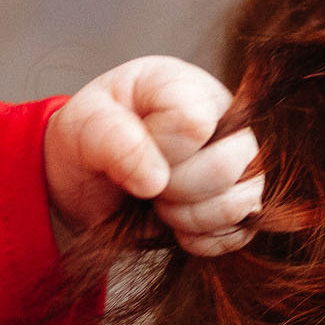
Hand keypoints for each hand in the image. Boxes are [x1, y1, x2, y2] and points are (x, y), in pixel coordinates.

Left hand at [43, 55, 261, 256]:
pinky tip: (173, 223)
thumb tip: (154, 180)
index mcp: (184, 85)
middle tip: (144, 183)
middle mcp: (225, 118)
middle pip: (227, 165)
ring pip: (240, 202)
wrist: (89, 175)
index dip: (159, 148)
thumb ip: (112, 139)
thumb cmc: (90, 137)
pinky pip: (238, 231)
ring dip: (188, 216)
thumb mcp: (83, 124)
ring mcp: (239, 161)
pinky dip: (200, 239)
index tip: (131, 146)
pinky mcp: (241, 200)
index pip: (194, 123)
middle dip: (174, 188)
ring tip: (159, 202)